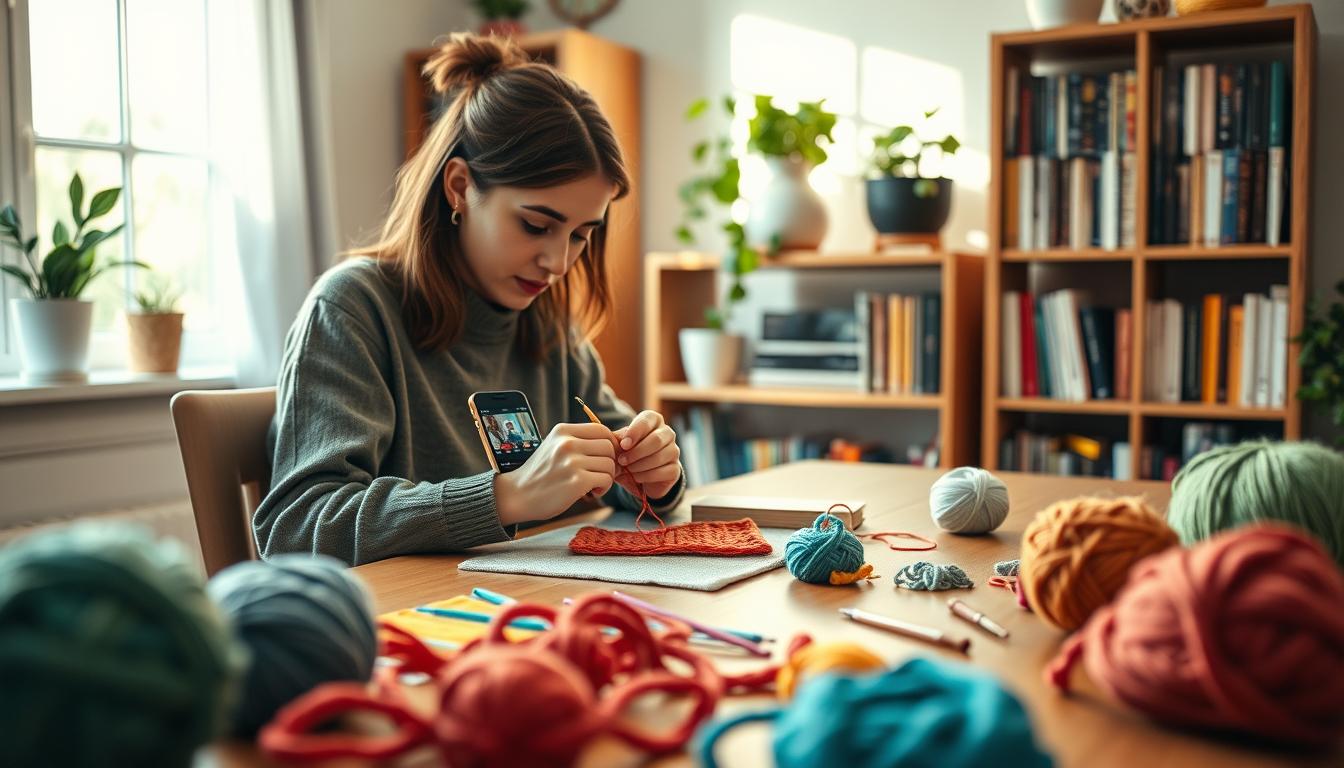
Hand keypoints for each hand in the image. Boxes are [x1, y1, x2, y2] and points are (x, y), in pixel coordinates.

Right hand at [493, 422, 615, 525]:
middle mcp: (567, 443)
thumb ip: (578, 441)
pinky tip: (590, 492)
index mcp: (563, 430)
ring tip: (592, 484)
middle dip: (609, 462)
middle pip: (609, 446)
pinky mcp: (576, 481)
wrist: (517, 495)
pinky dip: (603, 488)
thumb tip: (611, 442)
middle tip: (598, 474)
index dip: (609, 444)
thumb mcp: (554, 447)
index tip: (603, 458)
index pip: (602, 430)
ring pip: (609, 464)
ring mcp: (572, 461)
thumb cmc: (540, 474)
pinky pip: (605, 479)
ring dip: (606, 477)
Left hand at [613, 410, 681, 500]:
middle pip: (656, 440)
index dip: (635, 432)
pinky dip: (646, 476)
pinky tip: (636, 477)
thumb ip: (617, 439)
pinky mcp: (675, 469)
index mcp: (653, 420)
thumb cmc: (629, 453)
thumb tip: (611, 438)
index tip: (623, 445)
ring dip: (640, 465)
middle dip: (636, 452)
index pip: (647, 420)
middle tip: (622, 460)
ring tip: (627, 470)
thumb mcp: (620, 444)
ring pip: (660, 456)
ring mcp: (674, 451)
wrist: (641, 476)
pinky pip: (663, 471)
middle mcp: (667, 433)